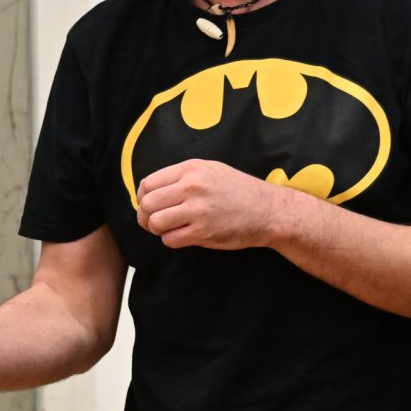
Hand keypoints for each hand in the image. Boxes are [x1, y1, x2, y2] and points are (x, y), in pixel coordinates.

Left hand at [134, 159, 293, 249]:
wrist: (268, 210)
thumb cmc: (238, 191)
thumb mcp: (211, 170)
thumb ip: (182, 177)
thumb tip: (150, 191)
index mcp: (191, 169)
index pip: (148, 184)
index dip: (143, 198)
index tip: (149, 205)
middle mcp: (192, 187)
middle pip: (148, 204)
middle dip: (146, 216)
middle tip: (154, 221)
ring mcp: (198, 210)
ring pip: (155, 223)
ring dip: (159, 230)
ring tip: (171, 228)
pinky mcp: (203, 232)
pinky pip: (170, 240)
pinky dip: (172, 240)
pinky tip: (184, 235)